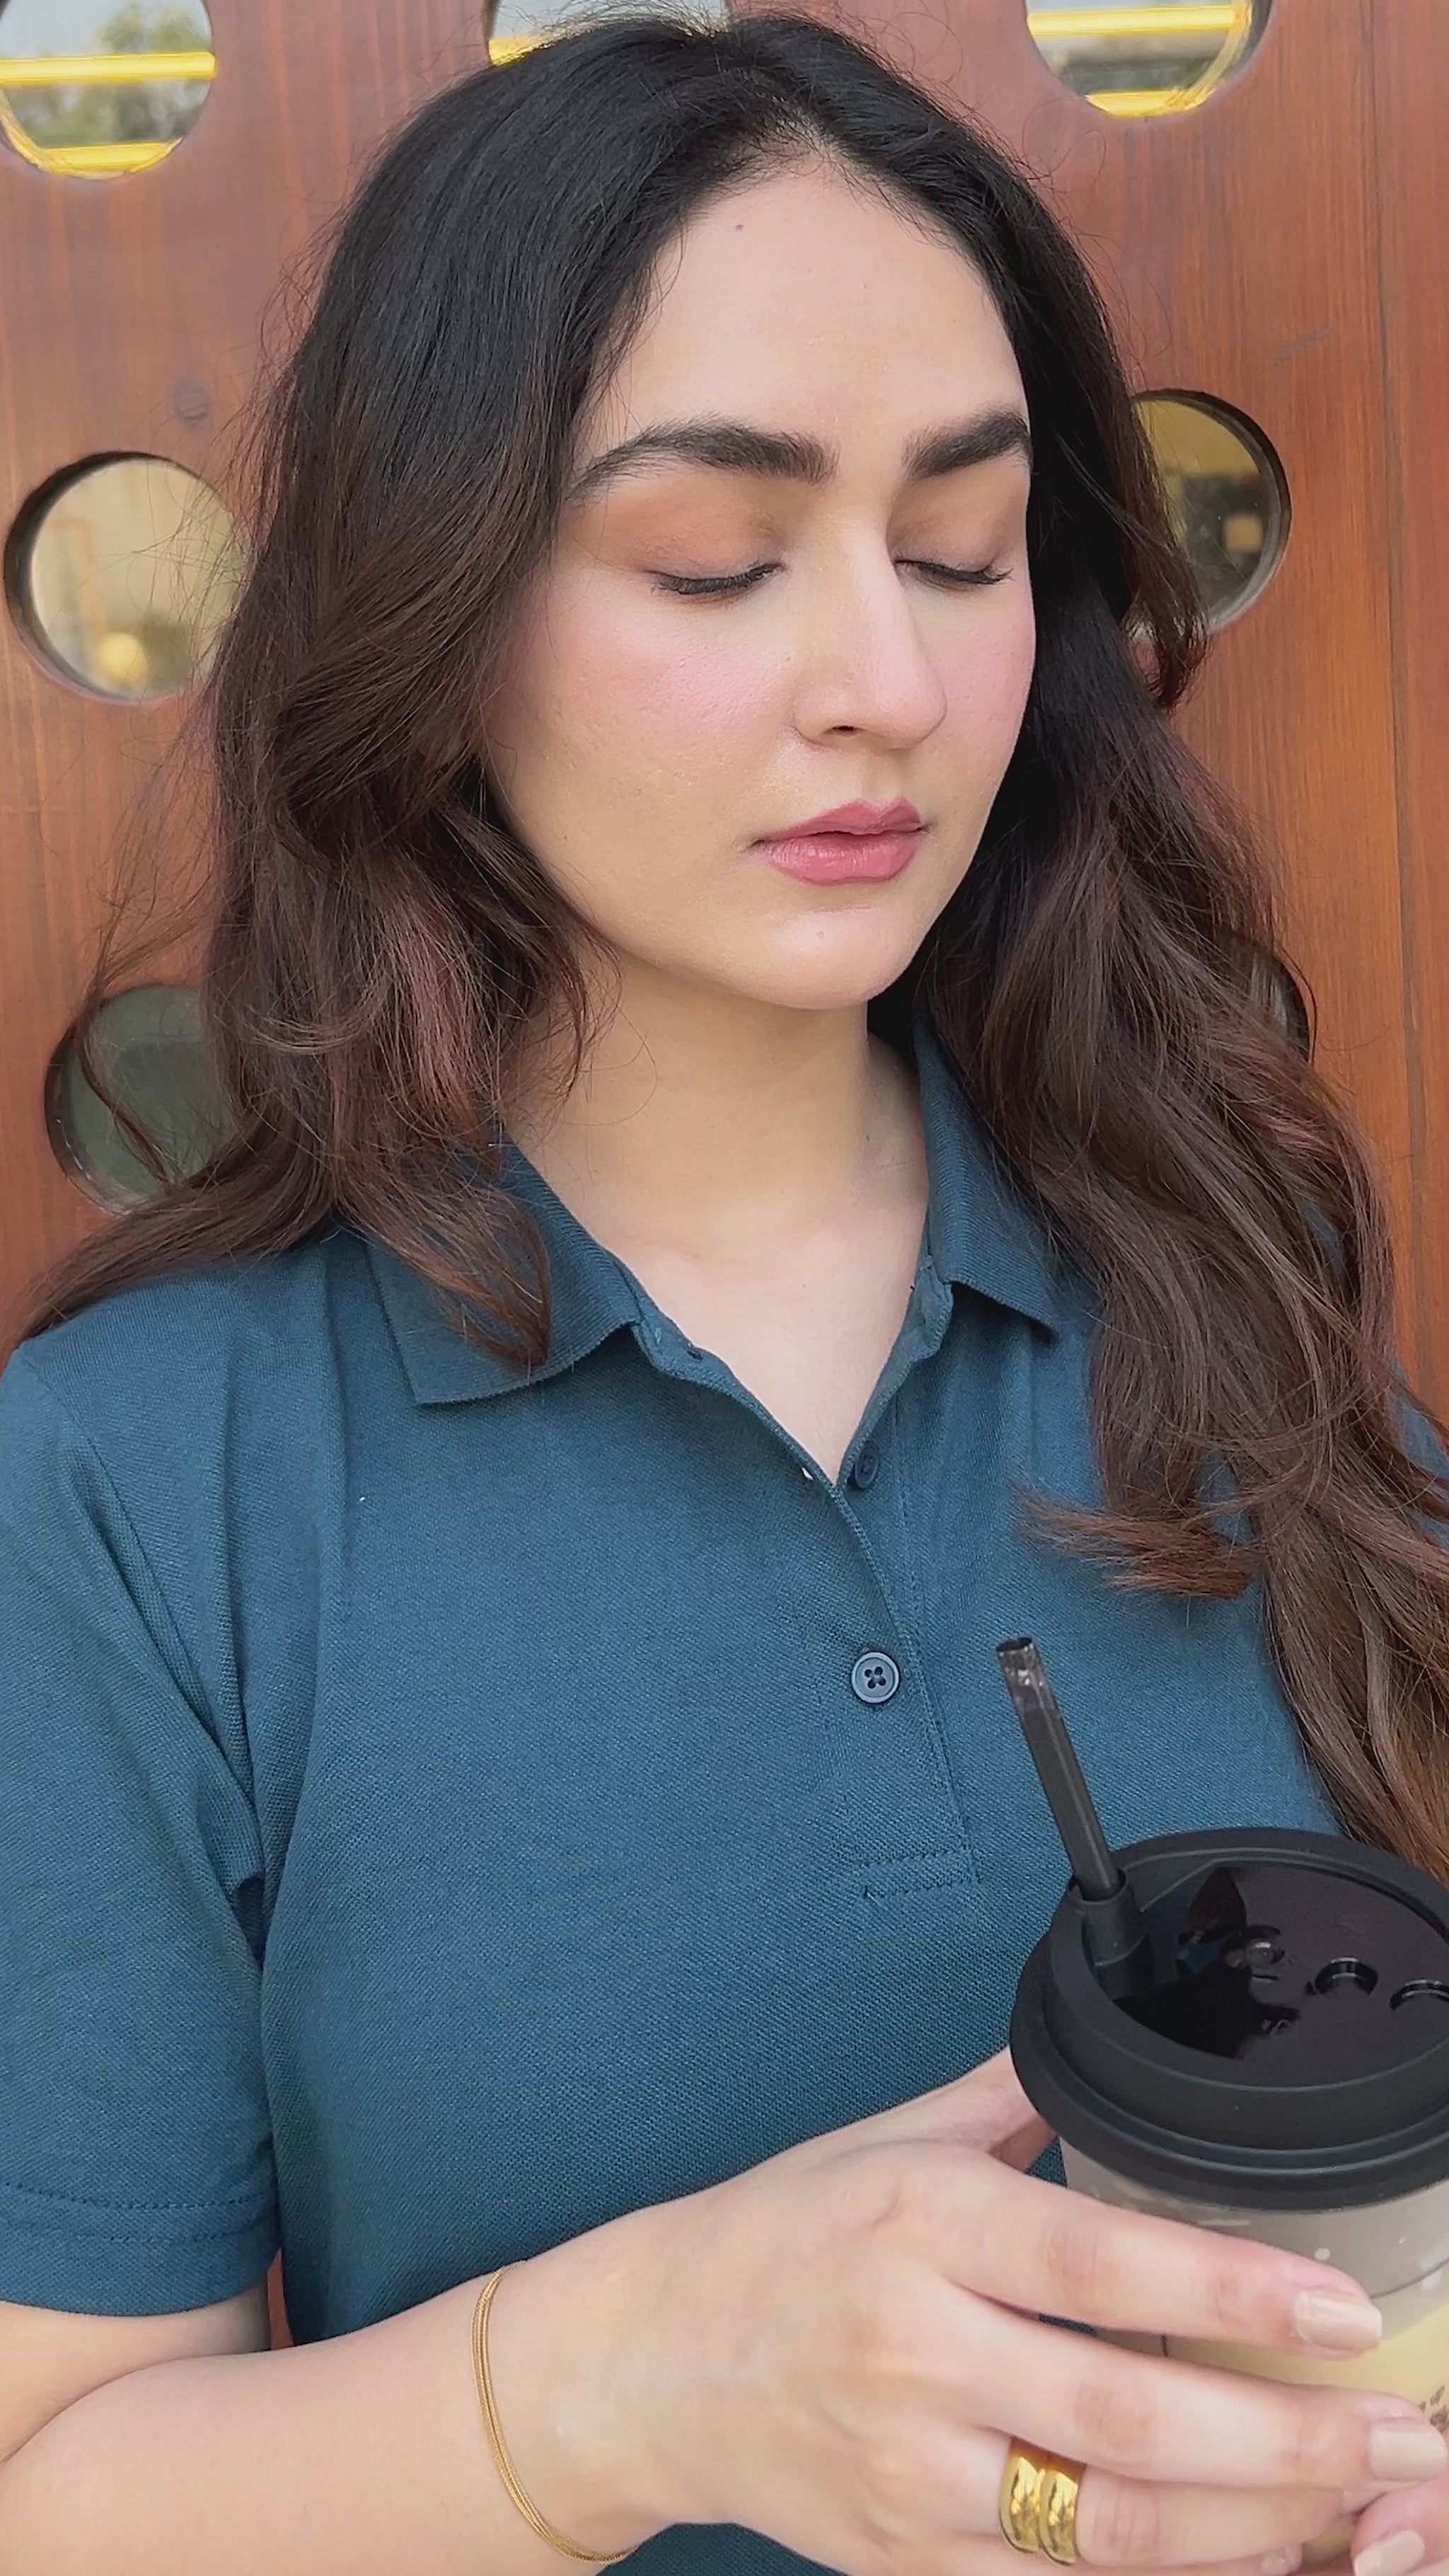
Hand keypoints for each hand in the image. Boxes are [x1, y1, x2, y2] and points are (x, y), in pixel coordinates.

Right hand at [503, 2047, 1448, 2575]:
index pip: (1094, 2262)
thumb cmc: (777, 2234)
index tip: (1342, 2305)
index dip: (1229, 2290)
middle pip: (1127, 2424)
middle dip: (1285, 2442)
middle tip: (1398, 2432)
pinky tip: (1246, 2555)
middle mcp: (916, 2353)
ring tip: (1357, 2504)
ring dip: (1252, 2527)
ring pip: (1110, 2532)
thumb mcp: (883, 2136)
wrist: (646, 2364)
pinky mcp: (906, 2563)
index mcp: (917, 2222)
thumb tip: (1122, 2031)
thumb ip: (1013, 2093)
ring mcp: (910, 2475)